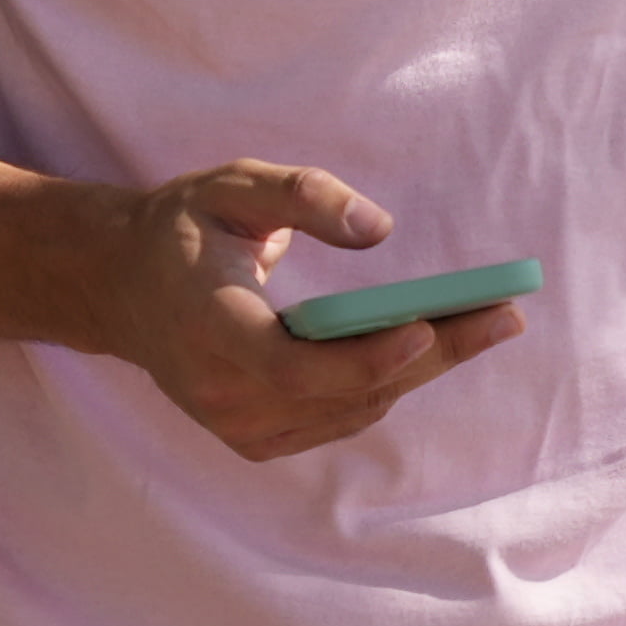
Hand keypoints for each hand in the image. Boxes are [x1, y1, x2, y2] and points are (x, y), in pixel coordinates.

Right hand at [76, 163, 521, 461]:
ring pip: (353, 409)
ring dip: (422, 369)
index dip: (363, 358)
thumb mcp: (232, 184)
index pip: (291, 364)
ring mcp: (237, 426)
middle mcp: (220, 390)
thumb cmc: (184, 228)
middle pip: (343, 390)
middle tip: (505, 315)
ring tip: (487, 322)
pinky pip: (341, 418)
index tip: (426, 328)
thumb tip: (380, 229)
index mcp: (206, 324)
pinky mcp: (255, 441)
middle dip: (432, 354)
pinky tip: (434, 346)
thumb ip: (302, 195)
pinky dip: (388, 383)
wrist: (120, 290)